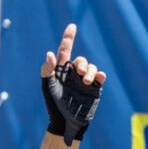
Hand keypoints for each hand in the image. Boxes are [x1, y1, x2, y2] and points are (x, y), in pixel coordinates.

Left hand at [41, 24, 106, 144]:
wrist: (65, 122)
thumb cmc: (53, 105)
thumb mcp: (48, 87)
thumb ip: (48, 71)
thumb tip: (50, 53)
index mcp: (61, 71)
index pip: (65, 51)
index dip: (68, 38)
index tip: (72, 26)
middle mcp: (73, 74)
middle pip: (80, 59)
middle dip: (81, 63)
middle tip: (78, 72)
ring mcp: (84, 81)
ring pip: (91, 67)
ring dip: (90, 70)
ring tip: (85, 81)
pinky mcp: (94, 88)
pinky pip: (99, 77)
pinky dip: (100, 75)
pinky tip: (98, 78)